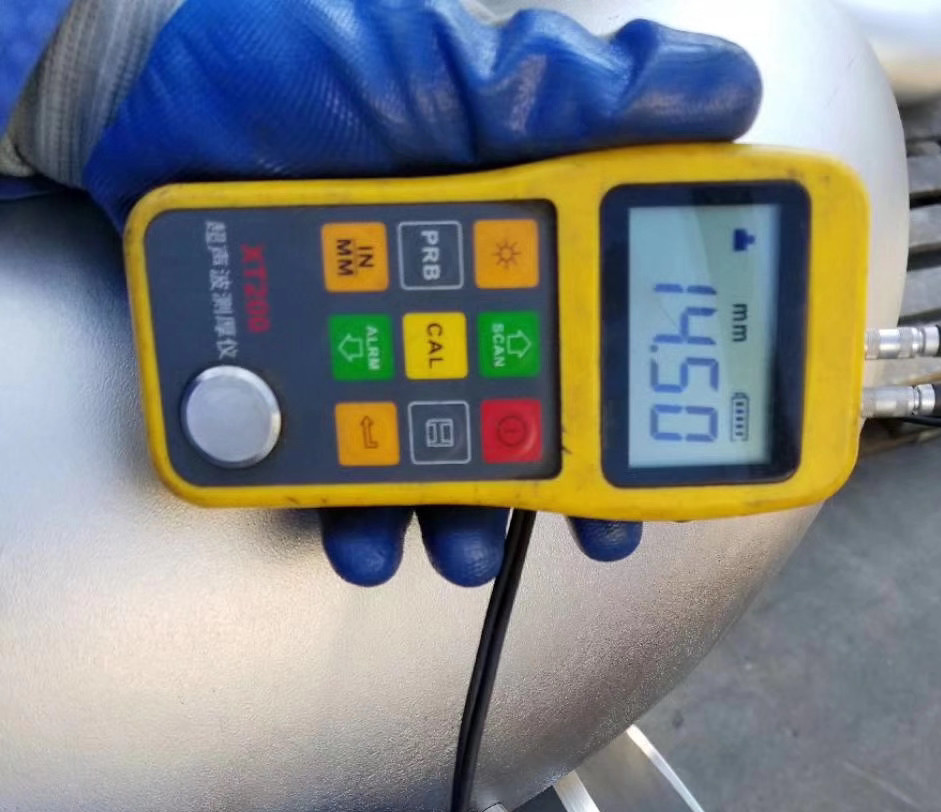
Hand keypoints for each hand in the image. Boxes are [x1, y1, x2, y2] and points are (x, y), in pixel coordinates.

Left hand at [5, 0, 760, 584]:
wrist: (141, 93)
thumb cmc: (299, 61)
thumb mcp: (458, 70)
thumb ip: (586, 91)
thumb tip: (726, 96)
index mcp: (519, 236)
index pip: (602, 329)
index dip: (640, 400)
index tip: (669, 459)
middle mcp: (460, 302)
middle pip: (532, 417)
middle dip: (560, 488)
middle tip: (584, 530)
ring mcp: (382, 349)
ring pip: (441, 459)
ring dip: (454, 519)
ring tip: (448, 549)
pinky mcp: (310, 383)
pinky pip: (339, 468)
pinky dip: (349, 513)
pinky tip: (356, 535)